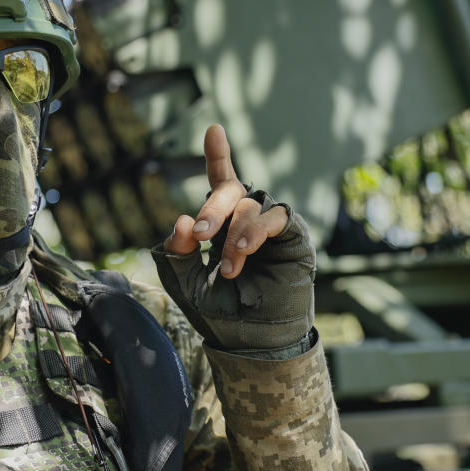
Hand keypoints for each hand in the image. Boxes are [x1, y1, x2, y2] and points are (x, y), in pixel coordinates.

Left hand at [151, 125, 315, 351]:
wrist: (252, 341)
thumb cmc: (219, 312)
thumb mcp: (184, 281)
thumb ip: (176, 252)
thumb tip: (180, 219)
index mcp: (221, 222)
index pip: (220, 181)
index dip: (218, 155)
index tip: (214, 129)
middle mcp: (247, 217)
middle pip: (229, 189)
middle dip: (211, 209)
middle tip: (199, 234)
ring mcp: (271, 226)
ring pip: (249, 206)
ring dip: (233, 236)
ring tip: (228, 268)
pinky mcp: (294, 237)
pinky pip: (275, 217)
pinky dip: (255, 231)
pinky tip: (244, 251)